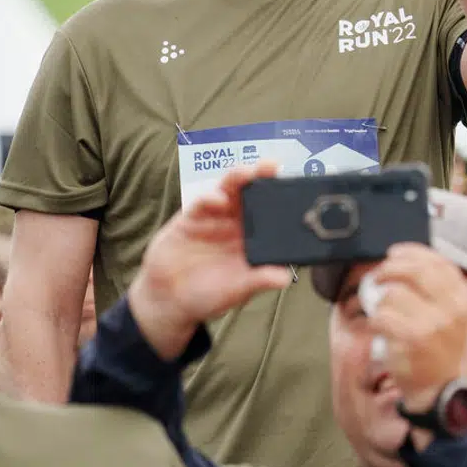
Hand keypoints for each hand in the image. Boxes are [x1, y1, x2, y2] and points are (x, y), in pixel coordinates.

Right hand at [127, 163, 291, 359]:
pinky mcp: (190, 218)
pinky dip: (210, 198)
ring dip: (238, 178)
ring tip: (249, 172)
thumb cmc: (209, 295)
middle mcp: (235, 222)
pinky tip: (219, 199)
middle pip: (251, 192)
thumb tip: (285, 278)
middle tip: (273, 165)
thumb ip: (259, 280)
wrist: (170, 301)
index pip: (270, 211)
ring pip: (228, 190)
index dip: (281, 197)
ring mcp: (213, 217)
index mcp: (252, 236)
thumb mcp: (238, 290)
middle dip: (262, 176)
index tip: (295, 187)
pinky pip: (202, 203)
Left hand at [366, 243, 466, 411]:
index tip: (394, 253)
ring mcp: (432, 324)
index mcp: (462, 299)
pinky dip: (375, 321)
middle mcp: (451, 309)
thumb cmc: (441, 349)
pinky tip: (380, 329)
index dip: (412, 252)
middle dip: (389, 269)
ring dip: (381, 303)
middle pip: (414, 271)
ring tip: (385, 315)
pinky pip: (381, 317)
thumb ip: (436, 288)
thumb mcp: (451, 315)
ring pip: (392, 295)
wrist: (442, 391)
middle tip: (378, 277)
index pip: (438, 262)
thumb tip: (404, 259)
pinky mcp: (411, 340)